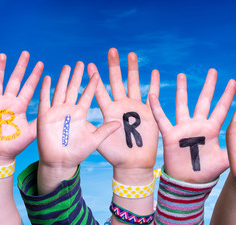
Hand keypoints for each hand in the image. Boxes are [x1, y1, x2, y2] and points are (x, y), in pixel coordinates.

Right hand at [0, 51, 42, 163]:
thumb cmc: (16, 144)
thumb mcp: (32, 132)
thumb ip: (42, 122)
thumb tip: (60, 117)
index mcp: (20, 105)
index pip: (29, 87)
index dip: (34, 76)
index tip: (41, 63)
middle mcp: (8, 101)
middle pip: (15, 80)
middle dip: (21, 67)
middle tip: (26, 53)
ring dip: (0, 69)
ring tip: (3, 55)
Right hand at [37, 62, 120, 168]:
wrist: (61, 162)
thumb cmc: (77, 153)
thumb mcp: (95, 140)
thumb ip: (105, 130)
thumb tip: (119, 123)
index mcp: (80, 114)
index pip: (87, 95)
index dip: (91, 84)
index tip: (96, 73)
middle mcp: (69, 110)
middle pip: (73, 89)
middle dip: (77, 76)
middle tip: (81, 62)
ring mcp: (56, 112)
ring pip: (60, 90)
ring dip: (63, 79)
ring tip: (67, 66)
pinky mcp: (45, 116)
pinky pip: (45, 100)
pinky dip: (45, 89)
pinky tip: (47, 78)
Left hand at [87, 48, 158, 169]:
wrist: (133, 163)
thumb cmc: (115, 155)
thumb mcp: (100, 141)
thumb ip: (95, 127)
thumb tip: (82, 118)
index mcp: (108, 111)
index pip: (99, 91)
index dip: (95, 78)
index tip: (88, 65)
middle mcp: (121, 106)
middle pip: (117, 81)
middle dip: (114, 66)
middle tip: (111, 50)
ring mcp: (134, 108)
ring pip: (134, 83)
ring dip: (133, 69)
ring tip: (131, 54)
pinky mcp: (148, 112)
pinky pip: (152, 95)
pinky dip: (153, 83)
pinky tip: (153, 71)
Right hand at [150, 69, 235, 182]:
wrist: (188, 184)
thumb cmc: (207, 173)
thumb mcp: (225, 160)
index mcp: (212, 130)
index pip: (222, 109)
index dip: (228, 97)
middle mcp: (198, 125)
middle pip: (204, 101)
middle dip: (209, 86)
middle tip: (214, 70)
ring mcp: (183, 129)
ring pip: (182, 104)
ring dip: (181, 90)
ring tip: (181, 75)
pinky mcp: (170, 135)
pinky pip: (161, 119)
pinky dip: (156, 108)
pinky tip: (152, 95)